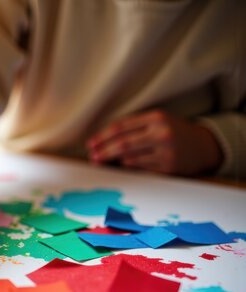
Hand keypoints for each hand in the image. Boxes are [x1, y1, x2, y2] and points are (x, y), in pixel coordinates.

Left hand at [86, 110, 222, 175]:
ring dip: (114, 161)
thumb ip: (134, 128)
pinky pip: (141, 169)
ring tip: (103, 161)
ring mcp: (166, 152)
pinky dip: (129, 167)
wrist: (204, 146)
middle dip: (104, 151)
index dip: (102, 136)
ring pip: (130, 158)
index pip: (121, 127)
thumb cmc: (173, 132)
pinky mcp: (168, 168)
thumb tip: (103, 141)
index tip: (91, 144)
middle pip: (123, 144)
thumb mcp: (157, 121)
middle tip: (92, 157)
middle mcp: (161, 133)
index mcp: (156, 117)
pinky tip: (122, 166)